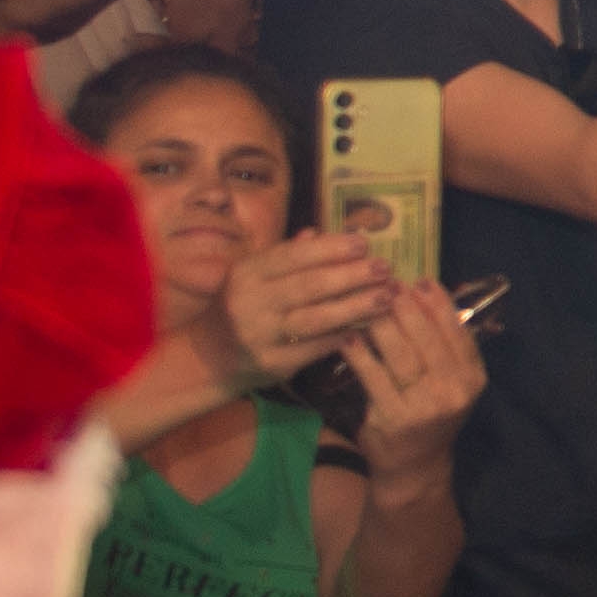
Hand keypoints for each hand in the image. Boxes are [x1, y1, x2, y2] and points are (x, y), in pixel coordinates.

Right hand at [215, 232, 395, 387]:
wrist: (209, 357)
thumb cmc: (242, 307)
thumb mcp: (254, 277)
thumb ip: (286, 256)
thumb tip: (319, 232)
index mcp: (246, 274)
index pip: (293, 256)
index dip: (331, 248)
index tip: (364, 243)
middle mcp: (248, 303)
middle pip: (310, 285)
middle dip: (353, 275)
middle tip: (385, 268)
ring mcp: (259, 335)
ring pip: (317, 318)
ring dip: (357, 306)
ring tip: (387, 297)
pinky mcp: (272, 363)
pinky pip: (317, 348)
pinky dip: (345, 336)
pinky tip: (368, 327)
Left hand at [342, 280, 484, 462]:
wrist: (414, 465)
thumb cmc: (431, 415)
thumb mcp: (451, 383)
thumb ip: (445, 347)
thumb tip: (428, 297)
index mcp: (473, 378)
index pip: (458, 333)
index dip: (439, 305)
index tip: (421, 281)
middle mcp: (454, 392)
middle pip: (427, 340)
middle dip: (407, 309)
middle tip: (388, 286)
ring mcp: (424, 407)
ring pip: (400, 355)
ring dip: (382, 325)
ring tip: (367, 305)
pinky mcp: (392, 418)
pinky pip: (374, 377)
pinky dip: (360, 355)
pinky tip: (349, 338)